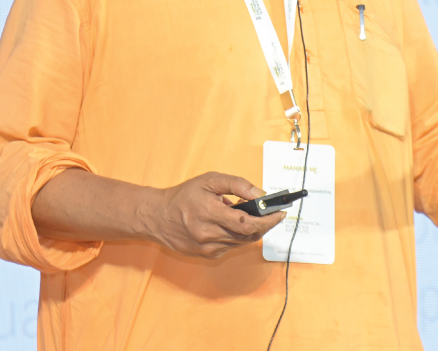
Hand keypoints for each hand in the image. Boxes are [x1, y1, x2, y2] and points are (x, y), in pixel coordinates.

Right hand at [146, 172, 285, 258]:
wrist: (157, 217)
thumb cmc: (184, 196)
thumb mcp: (210, 181)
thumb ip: (237, 185)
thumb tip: (260, 194)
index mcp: (210, 214)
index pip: (248, 223)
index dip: (268, 220)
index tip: (280, 213)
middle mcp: (209, 235)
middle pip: (248, 235)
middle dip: (265, 225)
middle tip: (273, 215)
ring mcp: (208, 248)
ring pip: (241, 242)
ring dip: (251, 230)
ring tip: (250, 215)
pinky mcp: (206, 256)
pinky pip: (231, 246)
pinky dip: (237, 236)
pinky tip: (233, 225)